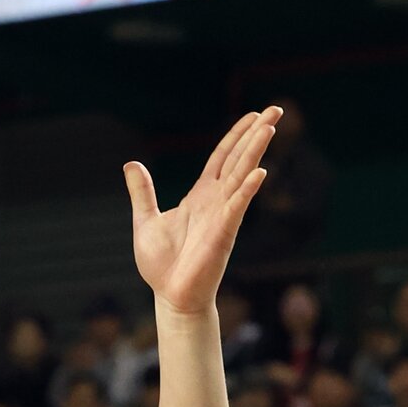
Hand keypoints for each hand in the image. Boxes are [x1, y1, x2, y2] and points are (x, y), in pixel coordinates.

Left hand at [124, 108, 280, 316]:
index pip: (222, 157)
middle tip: (276, 110)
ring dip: (256, 151)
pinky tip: (260, 173)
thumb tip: (131, 164)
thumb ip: (142, 192)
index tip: (253, 116)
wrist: (171, 296)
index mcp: (200, 196)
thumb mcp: (145, 220)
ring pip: (242, 176)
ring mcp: (223, 215)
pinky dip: (247, 190)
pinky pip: (237, 207)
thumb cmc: (162, 266)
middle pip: (239, 159)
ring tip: (270, 127)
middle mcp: (216, 201)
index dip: (237, 135)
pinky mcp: (223, 233)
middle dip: (257, 134)